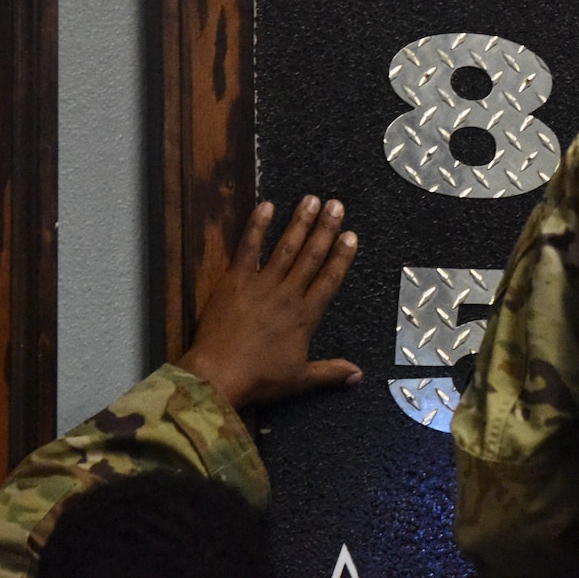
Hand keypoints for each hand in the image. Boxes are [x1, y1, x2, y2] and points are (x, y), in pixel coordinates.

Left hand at [177, 196, 360, 409]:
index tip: (351, 236)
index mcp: (305, 317)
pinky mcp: (235, 280)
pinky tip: (267, 206)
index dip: (341, 257)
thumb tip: (359, 374)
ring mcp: (261, 284)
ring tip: (312, 200)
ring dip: (299, 222)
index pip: (329, 280)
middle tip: (336, 206)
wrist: (219, 376)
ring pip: (285, 247)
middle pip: (311, 257)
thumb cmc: (259, 379)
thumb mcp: (299, 380)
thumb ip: (330, 372)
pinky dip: (257, 226)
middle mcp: (287, 295)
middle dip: (325, 229)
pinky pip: (248, 248)